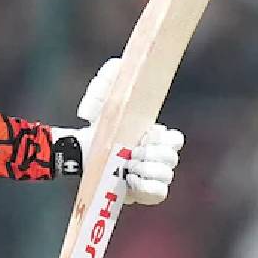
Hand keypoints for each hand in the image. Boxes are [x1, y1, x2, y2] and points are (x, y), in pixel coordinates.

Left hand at [52, 58, 184, 204]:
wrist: (81, 152)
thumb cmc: (97, 124)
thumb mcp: (101, 97)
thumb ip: (109, 78)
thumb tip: (120, 63)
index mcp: (156, 136)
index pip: (176, 139)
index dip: (163, 138)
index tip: (145, 134)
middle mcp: (158, 156)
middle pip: (171, 157)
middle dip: (150, 155)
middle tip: (129, 153)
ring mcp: (152, 176)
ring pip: (166, 175)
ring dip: (145, 170)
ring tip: (126, 166)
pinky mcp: (144, 194)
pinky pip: (159, 194)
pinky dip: (146, 187)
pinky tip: (129, 180)